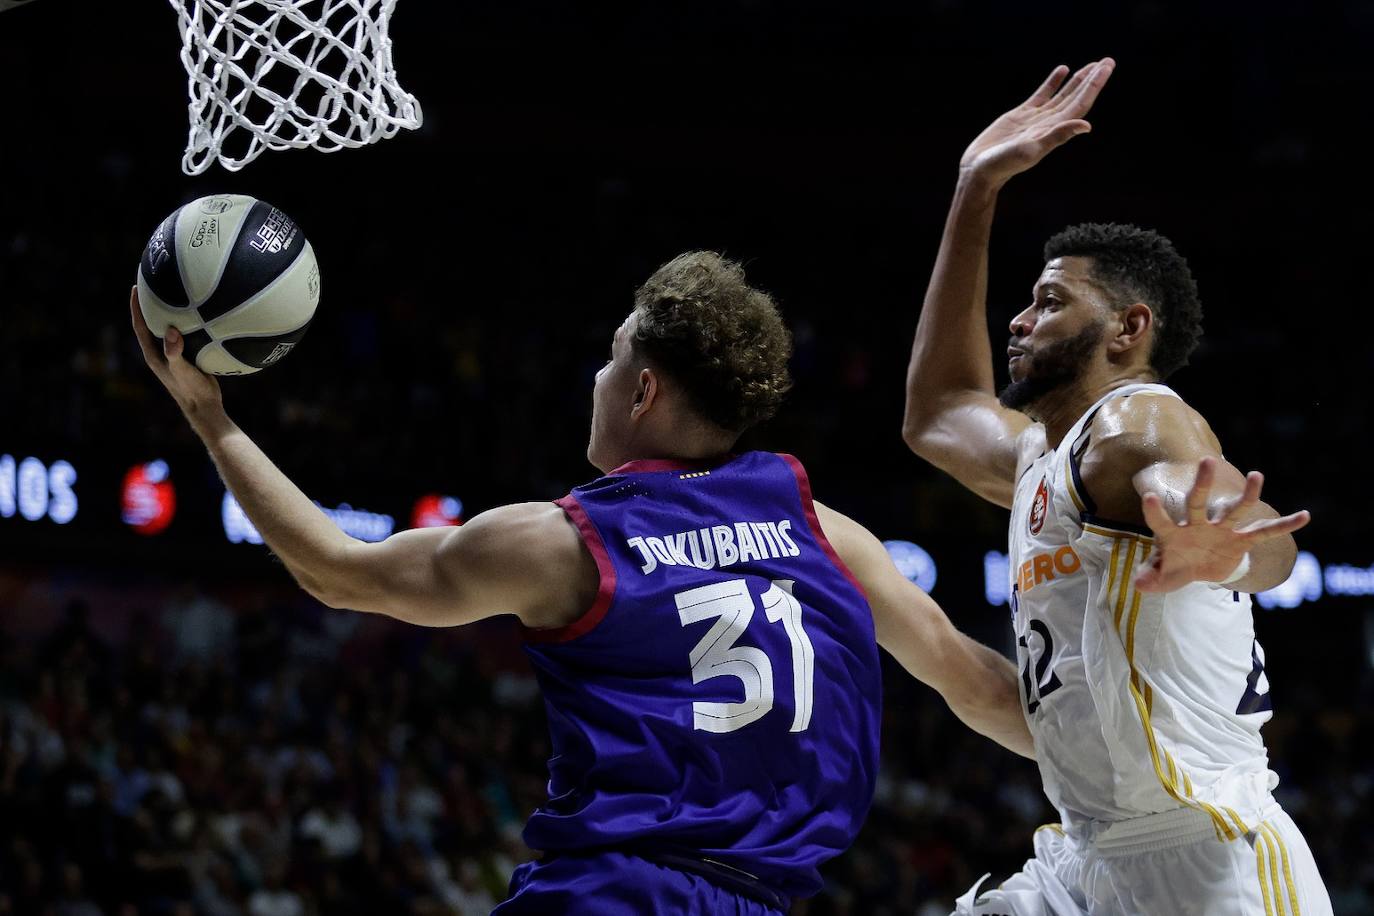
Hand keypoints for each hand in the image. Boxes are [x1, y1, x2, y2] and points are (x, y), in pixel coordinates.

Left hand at [130, 286, 223, 419]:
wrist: (204, 406)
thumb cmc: (190, 390)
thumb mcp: (181, 370)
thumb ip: (174, 352)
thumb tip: (172, 331)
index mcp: (153, 354)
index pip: (140, 326)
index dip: (136, 307)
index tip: (136, 288)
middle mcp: (160, 353)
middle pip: (151, 324)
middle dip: (150, 305)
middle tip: (153, 285)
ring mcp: (174, 355)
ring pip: (167, 329)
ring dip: (168, 313)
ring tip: (175, 294)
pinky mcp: (187, 356)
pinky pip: (184, 335)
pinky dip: (187, 323)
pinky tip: (199, 314)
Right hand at [959, 58, 1114, 187]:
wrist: (980, 169)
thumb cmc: (1003, 164)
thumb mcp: (1031, 150)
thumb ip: (1057, 136)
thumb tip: (1086, 126)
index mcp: (1055, 130)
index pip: (1080, 104)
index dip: (1094, 86)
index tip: (1106, 67)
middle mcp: (1049, 123)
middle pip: (1076, 97)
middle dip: (1092, 79)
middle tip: (1107, 61)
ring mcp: (1036, 118)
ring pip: (1062, 95)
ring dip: (1077, 81)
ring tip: (1091, 65)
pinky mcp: (1021, 115)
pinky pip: (1042, 95)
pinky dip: (1053, 82)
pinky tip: (1062, 70)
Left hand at [1135, 457, 1310, 592]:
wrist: (1199, 570)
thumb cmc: (1174, 568)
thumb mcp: (1161, 577)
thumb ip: (1151, 578)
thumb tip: (1140, 585)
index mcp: (1172, 533)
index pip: (1161, 520)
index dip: (1155, 510)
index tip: (1149, 495)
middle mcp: (1196, 525)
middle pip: (1197, 501)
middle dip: (1202, 483)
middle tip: (1207, 461)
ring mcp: (1220, 530)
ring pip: (1234, 510)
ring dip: (1246, 495)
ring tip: (1257, 475)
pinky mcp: (1240, 540)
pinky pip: (1264, 532)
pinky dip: (1283, 525)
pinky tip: (1304, 516)